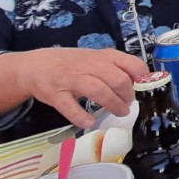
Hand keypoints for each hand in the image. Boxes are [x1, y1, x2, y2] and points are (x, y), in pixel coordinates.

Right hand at [18, 48, 148, 129]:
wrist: (35, 65)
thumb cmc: (71, 63)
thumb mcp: (95, 59)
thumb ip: (114, 67)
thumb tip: (139, 82)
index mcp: (102, 56)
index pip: (130, 63)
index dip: (141, 77)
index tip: (143, 88)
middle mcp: (88, 66)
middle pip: (117, 79)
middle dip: (128, 95)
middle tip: (129, 104)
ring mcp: (71, 80)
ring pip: (97, 90)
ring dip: (113, 104)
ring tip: (121, 113)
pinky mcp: (55, 95)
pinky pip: (69, 107)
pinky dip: (81, 116)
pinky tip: (90, 122)